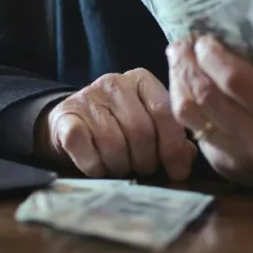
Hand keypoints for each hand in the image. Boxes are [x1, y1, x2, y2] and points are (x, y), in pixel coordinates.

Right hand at [34, 68, 197, 179]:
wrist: (70, 124)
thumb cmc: (118, 128)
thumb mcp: (148, 127)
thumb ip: (171, 139)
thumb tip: (187, 157)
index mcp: (142, 80)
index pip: (164, 112)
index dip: (173, 146)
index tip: (177, 171)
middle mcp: (115, 82)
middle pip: (140, 130)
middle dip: (145, 160)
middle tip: (141, 169)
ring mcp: (87, 96)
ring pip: (113, 142)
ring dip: (119, 166)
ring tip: (119, 168)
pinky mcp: (65, 116)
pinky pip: (84, 147)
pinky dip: (94, 166)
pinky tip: (97, 167)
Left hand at [166, 35, 252, 196]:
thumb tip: (225, 41)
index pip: (235, 81)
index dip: (213, 55)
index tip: (204, 38)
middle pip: (205, 96)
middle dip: (188, 64)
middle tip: (182, 43)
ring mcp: (233, 156)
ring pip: (188, 114)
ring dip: (178, 82)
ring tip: (177, 59)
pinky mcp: (218, 164)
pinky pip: (191, 128)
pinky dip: (184, 101)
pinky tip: (184, 84)